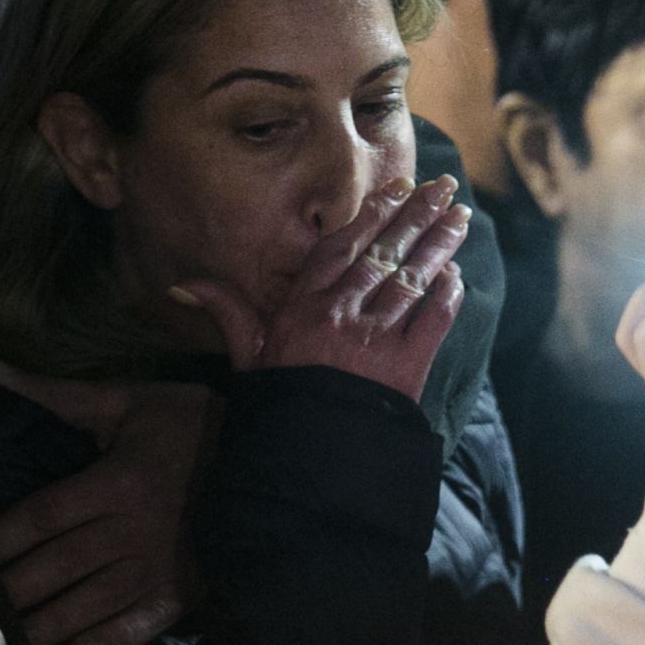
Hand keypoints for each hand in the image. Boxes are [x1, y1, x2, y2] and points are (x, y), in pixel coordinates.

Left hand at [0, 361, 217, 644]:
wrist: (273, 451)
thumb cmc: (193, 423)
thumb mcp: (129, 401)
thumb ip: (58, 393)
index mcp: (117, 482)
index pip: (41, 518)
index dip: (2, 538)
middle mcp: (134, 529)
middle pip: (57, 567)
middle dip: (14, 588)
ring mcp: (162, 563)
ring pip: (91, 603)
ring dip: (49, 624)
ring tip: (17, 635)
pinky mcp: (187, 586)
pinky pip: (143, 622)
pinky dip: (110, 640)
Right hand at [170, 177, 467, 400]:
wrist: (309, 457)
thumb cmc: (279, 403)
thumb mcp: (246, 356)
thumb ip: (227, 311)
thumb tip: (183, 284)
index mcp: (301, 308)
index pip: (340, 248)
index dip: (370, 215)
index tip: (396, 188)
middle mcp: (340, 315)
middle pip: (383, 253)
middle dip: (416, 216)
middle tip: (443, 188)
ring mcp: (376, 338)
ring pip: (412, 278)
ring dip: (440, 245)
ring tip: (461, 216)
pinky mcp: (407, 366)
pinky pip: (434, 319)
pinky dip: (448, 294)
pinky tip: (456, 273)